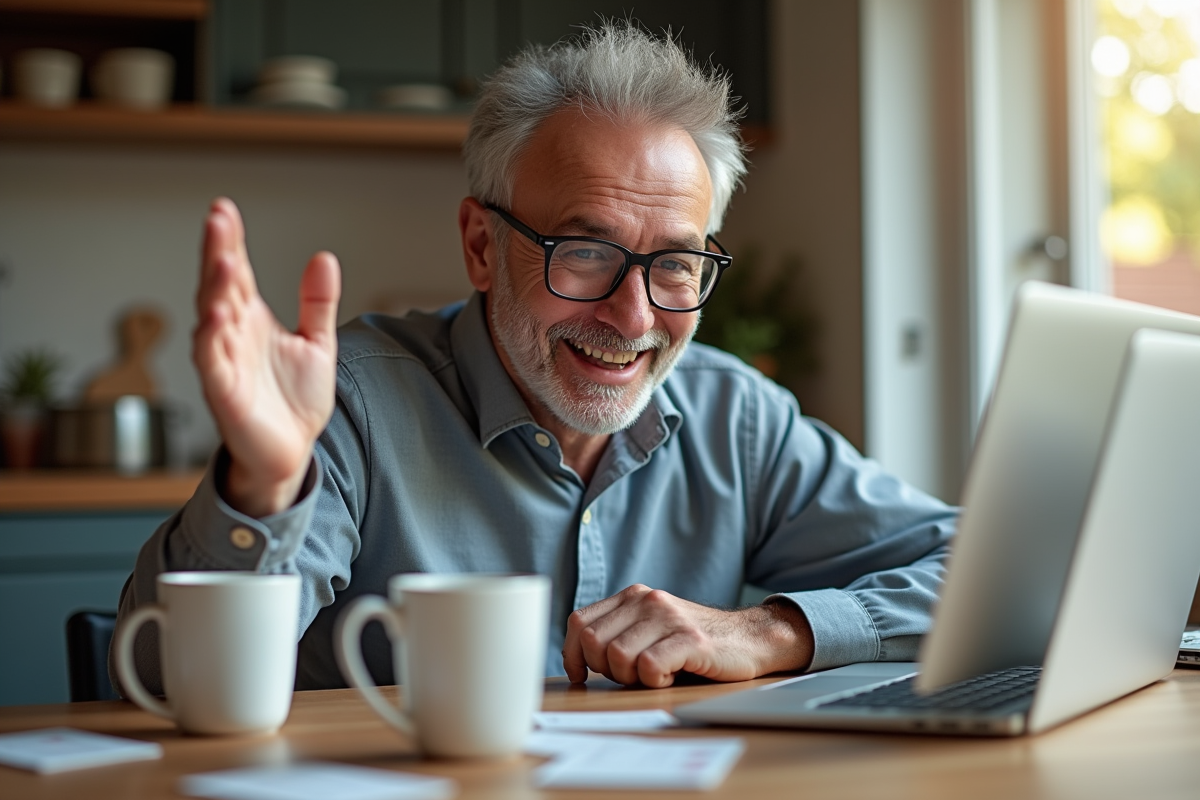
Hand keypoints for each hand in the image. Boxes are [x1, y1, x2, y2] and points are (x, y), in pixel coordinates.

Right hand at [192, 198, 340, 516]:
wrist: (292, 453)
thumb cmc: (295, 400)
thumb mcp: (317, 344)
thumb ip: (318, 303)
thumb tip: (324, 257)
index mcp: (251, 319)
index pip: (238, 271)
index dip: (230, 240)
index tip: (224, 208)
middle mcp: (232, 334)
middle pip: (219, 285)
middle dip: (217, 252)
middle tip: (217, 219)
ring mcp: (223, 361)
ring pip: (211, 317)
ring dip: (215, 289)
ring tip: (225, 260)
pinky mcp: (222, 392)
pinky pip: (211, 360)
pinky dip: (212, 338)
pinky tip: (217, 316)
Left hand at [561, 584, 814, 687]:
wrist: (750, 639)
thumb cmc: (694, 643)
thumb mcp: (650, 629)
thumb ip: (618, 633)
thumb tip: (577, 658)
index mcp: (632, 596)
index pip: (579, 621)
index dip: (572, 653)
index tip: (581, 675)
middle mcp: (648, 600)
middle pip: (593, 642)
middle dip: (606, 669)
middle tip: (633, 674)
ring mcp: (669, 617)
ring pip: (618, 656)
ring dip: (633, 677)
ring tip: (657, 674)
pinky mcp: (690, 639)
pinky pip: (650, 667)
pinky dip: (656, 681)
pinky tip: (672, 676)